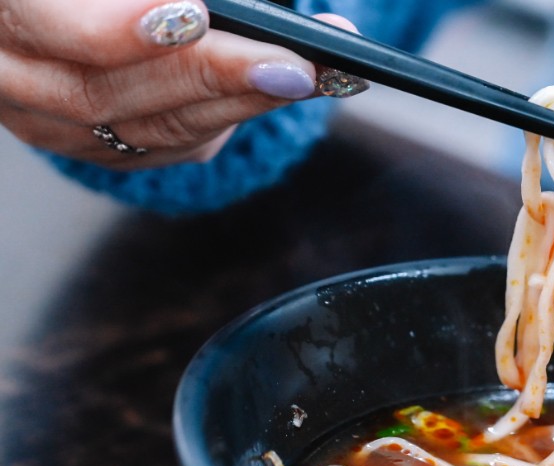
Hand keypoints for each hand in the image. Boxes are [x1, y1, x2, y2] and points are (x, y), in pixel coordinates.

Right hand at [0, 0, 360, 168]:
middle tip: (289, 61)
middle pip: (102, 92)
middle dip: (209, 73)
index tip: (193, 14)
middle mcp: (7, 71)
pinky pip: (164, 145)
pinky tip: (282, 89)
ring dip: (236, 101)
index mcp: (1, 9)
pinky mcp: (91, 146)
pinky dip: (226, 116)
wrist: (73, 8)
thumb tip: (225, 2)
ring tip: (305, 73)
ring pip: (143, 129)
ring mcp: (42, 119)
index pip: (41, 23)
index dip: (114, 30)